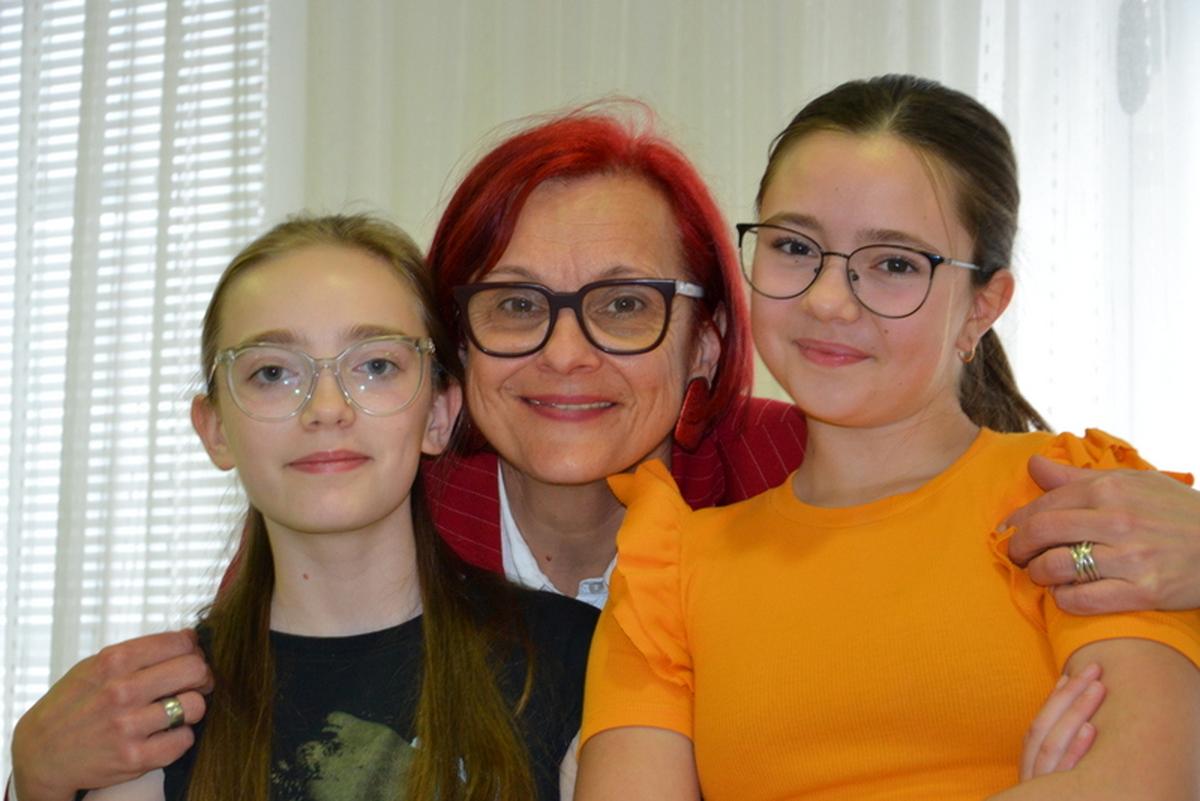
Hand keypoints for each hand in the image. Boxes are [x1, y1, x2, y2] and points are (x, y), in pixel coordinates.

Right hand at [11, 629, 212, 800]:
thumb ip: (140, 652)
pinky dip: (180, 737)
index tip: (190, 659)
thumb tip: (190, 637)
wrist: (40, 753)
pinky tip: (165, 734)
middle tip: (196, 684)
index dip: (193, 650)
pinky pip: (184, 740)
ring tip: (176, 711)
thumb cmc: (74, 704)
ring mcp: (128, 725)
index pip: (181, 642)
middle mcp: (122, 690)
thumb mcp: (95, 666)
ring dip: (192, 708)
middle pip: (195, 670)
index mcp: (113, 661)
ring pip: (195, 706)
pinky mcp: (133, 757)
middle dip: (202, 676)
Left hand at [1005, 456, 1199, 613]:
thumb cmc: (1175, 511)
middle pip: (1042, 533)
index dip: (1016, 521)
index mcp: (1111, 488)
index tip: (1005, 531)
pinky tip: (1064, 595)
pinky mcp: (1145, 591)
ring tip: (1040, 575)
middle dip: (1018, 547)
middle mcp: (1118, 520)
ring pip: (1058, 566)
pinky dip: (1064, 599)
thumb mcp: (1133, 482)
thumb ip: (1077, 477)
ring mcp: (1131, 557)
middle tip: (1016, 556)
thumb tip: (1033, 465)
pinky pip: (1085, 599)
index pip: (1044, 505)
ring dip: (1038, 574)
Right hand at [1019, 662, 1104, 779]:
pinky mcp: (1058, 796)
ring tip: (1098, 688)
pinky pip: (1067, 771)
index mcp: (1029, 764)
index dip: (1054, 698)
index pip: (1038, 724)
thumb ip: (1059, 754)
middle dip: (1069, 694)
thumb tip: (1079, 718)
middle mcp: (1032, 771)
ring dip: (1076, 712)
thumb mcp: (1052, 778)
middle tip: (1094, 669)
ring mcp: (1044, 784)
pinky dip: (1076, 748)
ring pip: (1053, 742)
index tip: (1071, 674)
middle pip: (1045, 726)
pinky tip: (1091, 729)